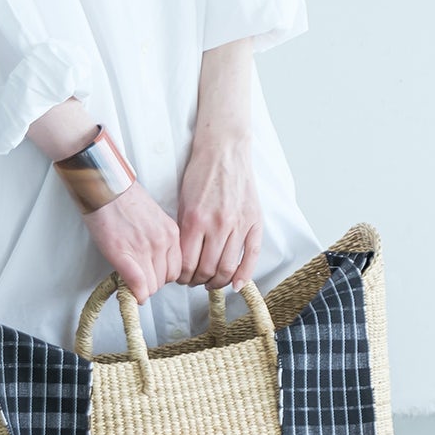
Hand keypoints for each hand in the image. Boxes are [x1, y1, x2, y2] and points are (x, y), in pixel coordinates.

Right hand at [82, 183, 181, 304]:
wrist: (103, 185)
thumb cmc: (122, 199)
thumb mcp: (153, 219)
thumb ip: (159, 241)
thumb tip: (155, 265)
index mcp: (171, 233)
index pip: (176, 270)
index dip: (161, 275)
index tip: (150, 273)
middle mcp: (163, 242)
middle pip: (164, 281)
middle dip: (150, 282)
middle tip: (136, 275)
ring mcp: (145, 249)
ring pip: (152, 287)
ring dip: (140, 286)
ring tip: (127, 275)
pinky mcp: (125, 254)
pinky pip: (138, 285)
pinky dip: (134, 294)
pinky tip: (128, 292)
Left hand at [177, 143, 262, 290]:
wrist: (224, 149)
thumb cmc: (202, 173)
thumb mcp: (183, 201)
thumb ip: (184, 231)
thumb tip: (184, 260)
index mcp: (195, 219)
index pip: (187, 263)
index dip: (182, 276)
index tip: (181, 278)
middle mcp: (217, 224)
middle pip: (207, 269)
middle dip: (197, 281)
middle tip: (195, 281)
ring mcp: (238, 224)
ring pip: (227, 268)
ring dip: (217, 281)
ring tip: (211, 282)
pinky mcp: (254, 222)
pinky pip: (251, 256)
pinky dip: (244, 275)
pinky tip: (236, 285)